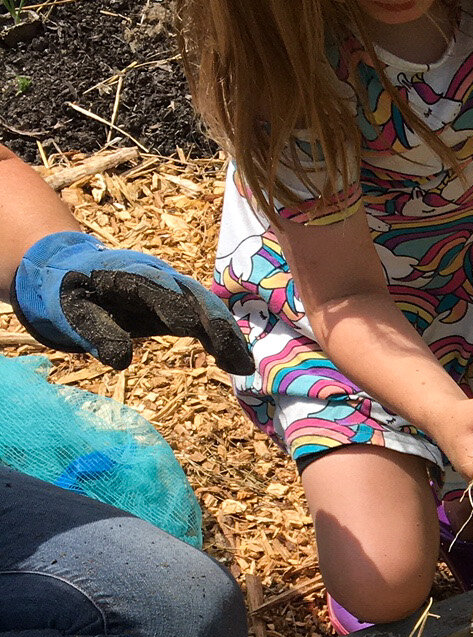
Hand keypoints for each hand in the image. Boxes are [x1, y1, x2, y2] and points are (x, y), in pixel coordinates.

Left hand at [12, 230, 254, 372]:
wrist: (70, 272)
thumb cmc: (66, 293)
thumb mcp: (70, 311)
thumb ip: (96, 331)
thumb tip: (121, 360)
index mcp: (126, 273)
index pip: (156, 287)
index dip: (176, 306)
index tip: (193, 329)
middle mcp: (157, 276)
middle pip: (194, 296)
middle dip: (216, 324)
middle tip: (235, 354)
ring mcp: (170, 288)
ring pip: (206, 308)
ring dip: (227, 335)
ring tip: (243, 364)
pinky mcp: (176, 304)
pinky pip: (204, 320)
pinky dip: (221, 339)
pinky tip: (236, 362)